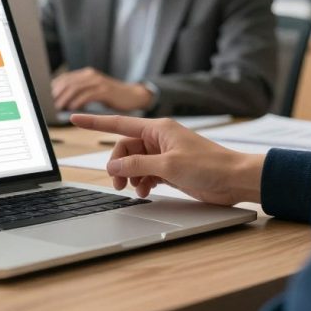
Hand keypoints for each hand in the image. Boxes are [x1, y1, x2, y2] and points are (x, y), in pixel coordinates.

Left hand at [51, 67, 152, 111]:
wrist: (133, 95)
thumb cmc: (111, 95)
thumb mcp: (93, 91)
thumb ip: (78, 94)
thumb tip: (59, 102)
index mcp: (85, 74)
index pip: (64, 79)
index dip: (53, 89)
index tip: (46, 99)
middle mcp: (90, 75)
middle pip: (67, 82)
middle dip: (56, 94)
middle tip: (49, 106)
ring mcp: (98, 81)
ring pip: (76, 88)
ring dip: (65, 99)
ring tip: (58, 108)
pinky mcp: (105, 90)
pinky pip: (88, 94)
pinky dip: (78, 101)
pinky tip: (72, 108)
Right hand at [70, 114, 264, 205]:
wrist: (235, 180)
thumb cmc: (209, 166)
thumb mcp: (168, 165)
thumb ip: (138, 165)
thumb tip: (114, 165)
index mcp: (158, 129)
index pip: (119, 124)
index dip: (95, 123)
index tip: (75, 119)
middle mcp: (159, 139)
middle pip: (125, 149)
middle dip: (118, 164)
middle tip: (118, 182)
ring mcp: (164, 154)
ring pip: (134, 163)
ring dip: (130, 175)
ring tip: (133, 189)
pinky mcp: (170, 169)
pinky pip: (145, 173)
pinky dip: (142, 182)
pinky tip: (145, 191)